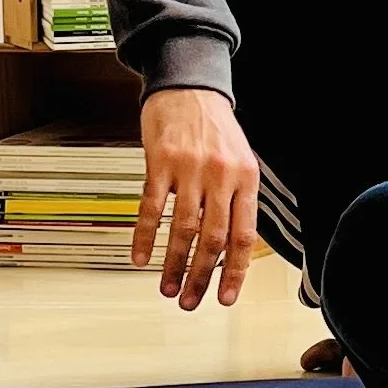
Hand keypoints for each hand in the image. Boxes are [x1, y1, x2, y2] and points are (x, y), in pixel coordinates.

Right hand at [137, 88, 260, 309]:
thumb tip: (234, 249)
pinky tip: (140, 256)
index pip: (244, 236)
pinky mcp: (161, 161)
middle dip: (201, 277)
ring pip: (183, 229)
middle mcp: (221, 175)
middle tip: (190, 301)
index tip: (225, 298)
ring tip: (167, 287)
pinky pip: (152, 208)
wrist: (189, 85)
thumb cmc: (215, 127)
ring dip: (173, 264)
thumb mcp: (240, 160)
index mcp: (246, 178)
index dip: (235, 272)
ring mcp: (190, 168)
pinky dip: (145, 236)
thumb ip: (238, 200)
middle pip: (213, 239)